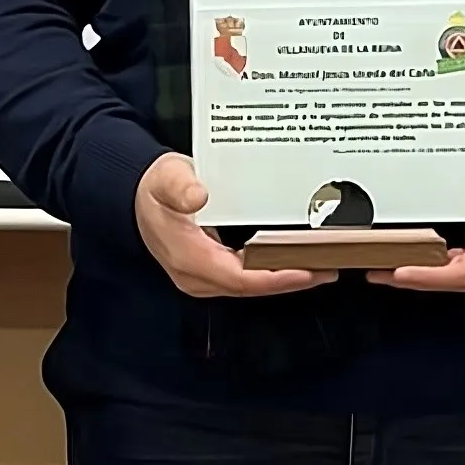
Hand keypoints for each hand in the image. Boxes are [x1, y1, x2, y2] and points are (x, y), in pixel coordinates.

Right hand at [135, 153, 323, 297]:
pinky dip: (270, 273)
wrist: (137, 197)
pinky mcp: (209, 273)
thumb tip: (198, 196)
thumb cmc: (156, 188)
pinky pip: (244, 279)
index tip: (306, 270)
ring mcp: (202, 278)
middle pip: (250, 287)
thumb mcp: (166, 177)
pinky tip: (292, 262)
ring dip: (283, 279)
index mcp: (187, 256)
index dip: (274, 278)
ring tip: (319, 266)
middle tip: (327, 268)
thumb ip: (180, 186)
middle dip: (289, 280)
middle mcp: (195, 275)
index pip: (238, 277)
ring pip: (249, 286)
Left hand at [375, 141, 464, 292]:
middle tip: (380, 272)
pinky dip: (438, 269)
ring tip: (388, 270)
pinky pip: (463, 270)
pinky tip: (418, 262)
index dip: (432, 275)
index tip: (402, 271)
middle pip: (457, 282)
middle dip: (418, 280)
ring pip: (458, 279)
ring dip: (424, 276)